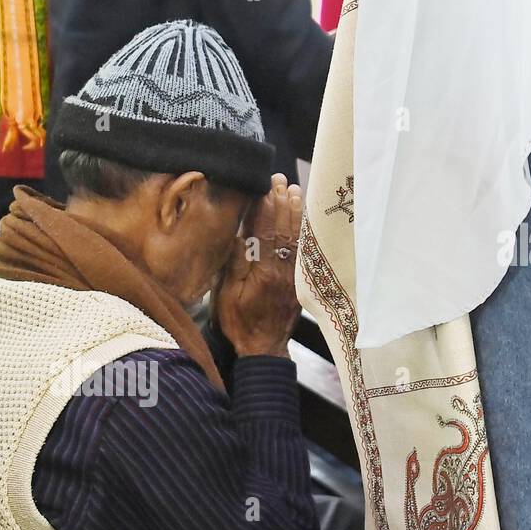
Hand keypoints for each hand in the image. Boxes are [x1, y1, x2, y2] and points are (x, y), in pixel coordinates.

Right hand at [214, 173, 303, 357]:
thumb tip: (239, 235)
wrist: (263, 348)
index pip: (265, 231)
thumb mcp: (227, 295)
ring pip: (297, 237)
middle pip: (283, 229)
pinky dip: (302, 231)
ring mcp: (294, 275)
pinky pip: (303, 250)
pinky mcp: (299, 281)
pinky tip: (302, 219)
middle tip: (280, 181)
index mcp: (264, 271)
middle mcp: (283, 269)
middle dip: (282, 202)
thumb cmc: (240, 323)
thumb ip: (235, 264)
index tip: (264, 187)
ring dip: (295, 213)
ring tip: (294, 191)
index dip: (265, 207)